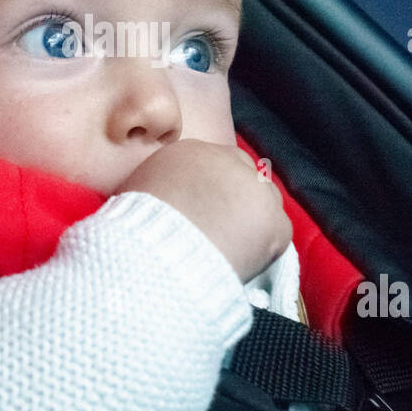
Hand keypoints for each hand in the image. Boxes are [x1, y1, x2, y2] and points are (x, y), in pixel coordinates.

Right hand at [115, 140, 291, 282]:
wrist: (157, 257)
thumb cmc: (135, 230)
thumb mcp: (136, 191)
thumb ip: (160, 185)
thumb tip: (163, 197)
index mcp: (191, 151)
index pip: (213, 165)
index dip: (210, 191)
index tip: (203, 212)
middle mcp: (228, 160)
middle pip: (243, 178)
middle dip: (234, 202)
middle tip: (220, 231)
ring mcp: (256, 189)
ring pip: (263, 203)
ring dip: (251, 222)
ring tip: (230, 248)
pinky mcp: (275, 221)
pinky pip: (276, 235)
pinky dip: (264, 249)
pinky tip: (242, 260)